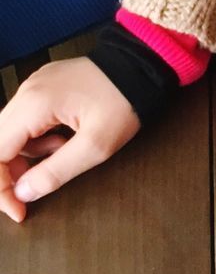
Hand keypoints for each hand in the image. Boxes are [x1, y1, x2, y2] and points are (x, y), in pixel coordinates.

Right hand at [0, 57, 140, 222]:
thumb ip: (55, 173)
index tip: (19, 209)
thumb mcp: (95, 146)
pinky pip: (26, 118)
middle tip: (38, 184)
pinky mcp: (45, 84)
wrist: (143, 64)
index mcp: (34, 104)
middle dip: (12, 171)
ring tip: (63, 149)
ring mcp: (35, 85)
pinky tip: (63, 136)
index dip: (1, 188)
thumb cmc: (124, 100)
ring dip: (30, 153)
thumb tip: (23, 193)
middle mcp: (27, 91)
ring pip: (11, 131)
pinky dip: (38, 136)